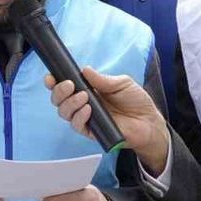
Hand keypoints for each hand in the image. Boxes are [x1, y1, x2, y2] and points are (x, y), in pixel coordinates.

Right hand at [45, 67, 168, 175]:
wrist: (149, 121)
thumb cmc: (136, 101)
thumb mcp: (121, 83)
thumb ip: (102, 79)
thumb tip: (84, 69)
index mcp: (87, 89)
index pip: (65, 86)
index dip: (54, 82)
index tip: (51, 77)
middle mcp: (82, 104)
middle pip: (59, 100)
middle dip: (59, 91)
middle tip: (69, 85)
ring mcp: (85, 118)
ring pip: (64, 112)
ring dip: (69, 103)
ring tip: (84, 96)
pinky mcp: (91, 131)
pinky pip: (77, 125)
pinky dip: (79, 116)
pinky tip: (88, 109)